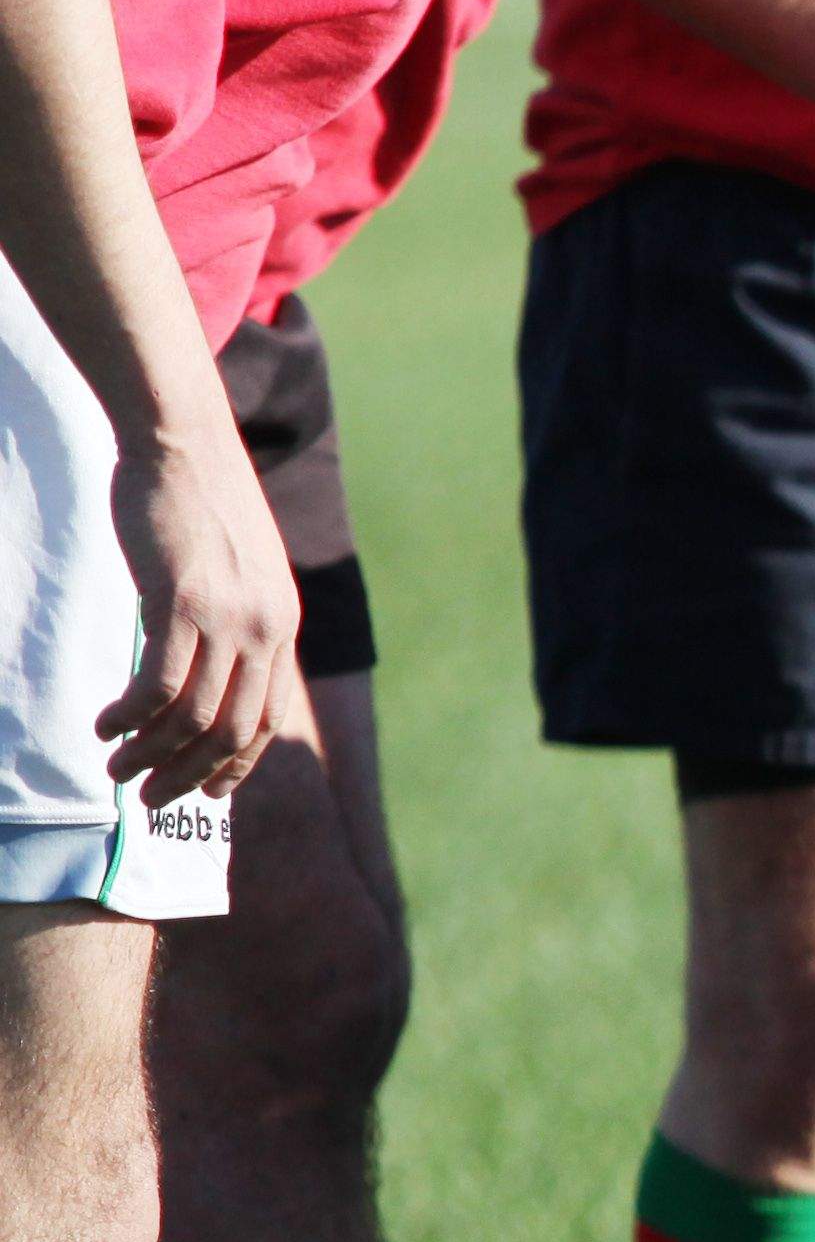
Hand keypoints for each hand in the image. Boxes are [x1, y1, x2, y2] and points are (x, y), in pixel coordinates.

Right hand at [98, 418, 303, 805]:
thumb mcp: (238, 570)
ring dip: (150, 754)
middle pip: (230, 732)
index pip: (267, 720)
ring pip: (192, 718)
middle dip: (187, 776)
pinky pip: (160, 685)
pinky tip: (106, 726)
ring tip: (115, 769)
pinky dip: (132, 717)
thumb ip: (234, 618)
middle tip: (146, 799)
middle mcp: (264, 628)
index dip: (234, 766)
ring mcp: (226, 617)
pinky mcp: (181, 602)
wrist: (183, 442)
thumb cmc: (198, 503)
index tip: (203, 794)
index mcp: (282, 624)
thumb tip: (212, 666)